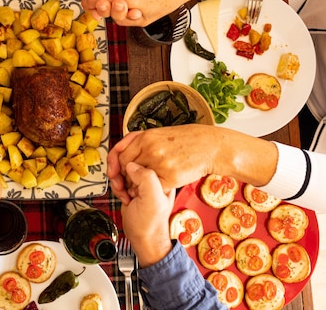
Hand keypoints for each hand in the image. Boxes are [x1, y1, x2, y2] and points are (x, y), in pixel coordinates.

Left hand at [107, 125, 277, 196]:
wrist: (210, 147)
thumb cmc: (187, 141)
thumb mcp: (161, 135)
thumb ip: (143, 142)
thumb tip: (126, 153)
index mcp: (146, 136)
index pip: (120, 152)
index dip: (115, 164)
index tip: (115, 172)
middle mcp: (150, 148)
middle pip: (125, 166)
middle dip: (122, 177)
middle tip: (124, 184)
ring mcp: (159, 162)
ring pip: (136, 178)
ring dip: (134, 185)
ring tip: (138, 188)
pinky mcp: (170, 175)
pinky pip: (151, 187)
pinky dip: (148, 191)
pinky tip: (150, 191)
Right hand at [120, 163, 173, 266]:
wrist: (143, 239)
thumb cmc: (151, 224)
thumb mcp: (152, 200)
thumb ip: (145, 178)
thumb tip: (132, 164)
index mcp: (161, 175)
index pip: (143, 154)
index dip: (127, 157)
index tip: (119, 165)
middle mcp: (151, 176)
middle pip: (129, 159)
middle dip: (119, 169)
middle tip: (118, 179)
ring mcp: (141, 181)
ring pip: (122, 168)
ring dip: (117, 179)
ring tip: (123, 191)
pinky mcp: (132, 187)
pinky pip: (119, 178)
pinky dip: (117, 186)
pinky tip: (123, 195)